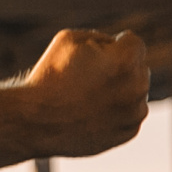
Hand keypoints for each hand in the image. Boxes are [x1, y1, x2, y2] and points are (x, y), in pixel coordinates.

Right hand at [19, 29, 147, 157]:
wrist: (34, 122)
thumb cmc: (48, 77)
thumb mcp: (69, 40)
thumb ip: (102, 38)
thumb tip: (118, 46)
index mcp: (125, 61)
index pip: (133, 43)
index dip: (111, 46)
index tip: (91, 57)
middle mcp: (137, 88)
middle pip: (137, 67)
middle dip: (118, 68)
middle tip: (86, 78)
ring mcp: (134, 113)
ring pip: (135, 92)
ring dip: (120, 90)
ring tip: (86, 97)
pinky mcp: (128, 132)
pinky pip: (129, 115)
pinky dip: (115, 112)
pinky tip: (90, 113)